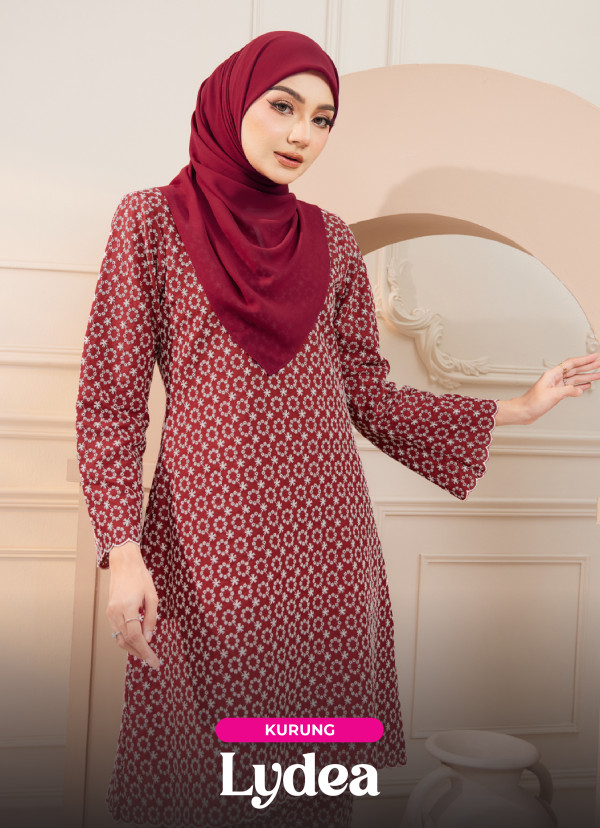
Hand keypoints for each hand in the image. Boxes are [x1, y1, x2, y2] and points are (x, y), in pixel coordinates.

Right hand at [106, 541, 159, 669]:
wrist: (124, 564)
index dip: (145, 651)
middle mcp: (116, 612)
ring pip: (119, 639)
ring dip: (132, 649)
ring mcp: (110, 613)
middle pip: (126, 641)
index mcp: (128, 607)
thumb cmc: (141, 577)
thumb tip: (149, 639)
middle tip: (152, 661)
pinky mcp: (109, 612)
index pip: (135, 636)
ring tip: (146, 654)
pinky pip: (116, 632)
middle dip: (140, 653)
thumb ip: (151, 619)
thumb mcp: (152, 596)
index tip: (154, 662)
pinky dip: (126, 640)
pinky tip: (137, 642)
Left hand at [496, 353, 599, 425]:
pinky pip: (571, 387)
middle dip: (587, 366)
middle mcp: (554, 379)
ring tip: (597, 375)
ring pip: (574, 379)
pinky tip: (586, 385)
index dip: (584, 360)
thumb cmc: (532, 402)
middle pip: (574, 370)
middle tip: (599, 363)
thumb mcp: (552, 395)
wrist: (523, 412)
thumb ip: (567, 391)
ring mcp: (556, 386)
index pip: (571, 364)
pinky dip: (579, 386)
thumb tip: (579, 390)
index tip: (594, 357)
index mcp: (552, 375)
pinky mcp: (556, 394)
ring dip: (586, 377)